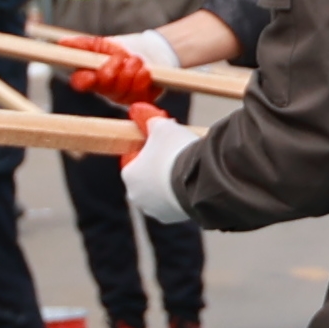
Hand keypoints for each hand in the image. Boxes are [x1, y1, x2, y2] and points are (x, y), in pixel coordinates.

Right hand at [63, 36, 163, 106]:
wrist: (147, 54)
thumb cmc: (119, 52)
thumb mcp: (100, 45)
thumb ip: (82, 45)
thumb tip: (62, 43)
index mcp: (91, 77)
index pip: (80, 82)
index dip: (83, 79)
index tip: (89, 74)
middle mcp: (105, 90)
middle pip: (104, 82)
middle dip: (114, 65)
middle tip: (120, 58)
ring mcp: (122, 97)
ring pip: (124, 84)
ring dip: (131, 66)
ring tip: (134, 61)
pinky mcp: (140, 100)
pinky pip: (140, 90)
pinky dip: (142, 75)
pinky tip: (143, 70)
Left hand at [122, 109, 200, 226]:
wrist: (199, 181)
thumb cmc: (176, 152)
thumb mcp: (162, 126)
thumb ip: (147, 118)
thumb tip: (136, 109)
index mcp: (129, 174)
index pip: (133, 158)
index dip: (148, 148)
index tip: (161, 141)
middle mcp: (137, 196)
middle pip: (146, 176)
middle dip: (159, 165)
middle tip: (176, 152)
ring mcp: (155, 210)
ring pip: (160, 191)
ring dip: (170, 181)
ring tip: (187, 167)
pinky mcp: (173, 217)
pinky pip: (174, 202)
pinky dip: (181, 193)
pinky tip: (193, 182)